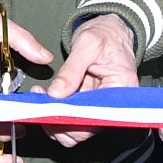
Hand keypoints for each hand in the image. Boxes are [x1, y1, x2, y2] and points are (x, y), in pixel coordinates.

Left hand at [43, 15, 140, 147]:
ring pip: (74, 130)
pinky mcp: (90, 107)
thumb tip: (56, 95)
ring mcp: (101, 108)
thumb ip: (71, 70)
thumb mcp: (87, 45)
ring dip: (55, 118)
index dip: (70, 118)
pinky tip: (47, 97)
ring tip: (42, 96)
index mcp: (122, 90)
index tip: (49, 107)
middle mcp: (114, 105)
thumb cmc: (105, 35)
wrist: (111, 32)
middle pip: (83, 130)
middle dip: (58, 119)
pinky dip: (57, 113)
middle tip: (40, 100)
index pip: (95, 119)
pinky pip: (72, 119)